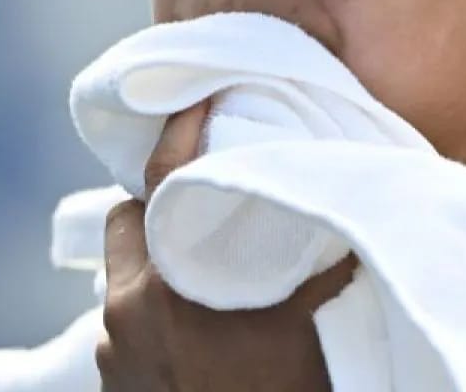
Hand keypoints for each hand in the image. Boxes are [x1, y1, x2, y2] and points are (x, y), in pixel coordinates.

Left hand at [96, 99, 356, 390]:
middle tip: (200, 200)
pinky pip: (125, 324)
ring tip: (203, 267)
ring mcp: (112, 355)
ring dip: (156, 262)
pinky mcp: (113, 386)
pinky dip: (153, 309)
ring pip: (123, 278)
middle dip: (156, 206)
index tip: (195, 103)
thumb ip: (321, 273)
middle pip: (124, 225)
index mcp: (165, 287)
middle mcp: (124, 313)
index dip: (177, 133)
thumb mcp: (303, 332)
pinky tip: (194, 325)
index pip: (157, 182)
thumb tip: (352, 232)